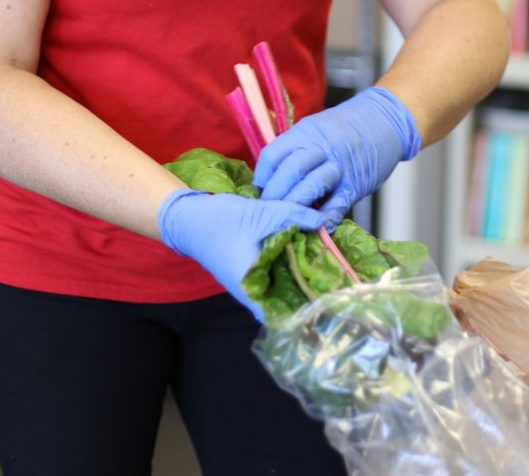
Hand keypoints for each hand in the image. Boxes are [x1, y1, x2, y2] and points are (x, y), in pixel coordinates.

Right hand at [158, 188, 324, 318]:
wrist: (189, 218)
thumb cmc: (220, 222)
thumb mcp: (260, 214)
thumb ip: (293, 216)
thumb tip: (323, 220)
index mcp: (253, 288)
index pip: (285, 315)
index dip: (309, 313)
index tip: (333, 304)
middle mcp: (252, 292)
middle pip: (287, 303)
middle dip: (311, 292)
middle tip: (340, 281)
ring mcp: (251, 283)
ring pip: (282, 288)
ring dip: (301, 277)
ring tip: (329, 266)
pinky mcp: (251, 271)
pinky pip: (276, 275)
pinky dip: (290, 267)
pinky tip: (306, 252)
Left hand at [253, 87, 420, 226]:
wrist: (384, 120)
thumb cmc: (346, 127)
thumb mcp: (315, 127)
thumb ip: (295, 149)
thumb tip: (272, 177)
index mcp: (304, 132)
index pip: (272, 156)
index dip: (262, 178)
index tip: (259, 192)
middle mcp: (319, 148)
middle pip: (288, 173)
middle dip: (274, 196)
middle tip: (268, 211)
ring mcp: (338, 166)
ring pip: (309, 189)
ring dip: (294, 208)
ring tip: (286, 220)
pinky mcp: (355, 184)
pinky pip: (335, 206)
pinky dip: (322, 220)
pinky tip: (313, 228)